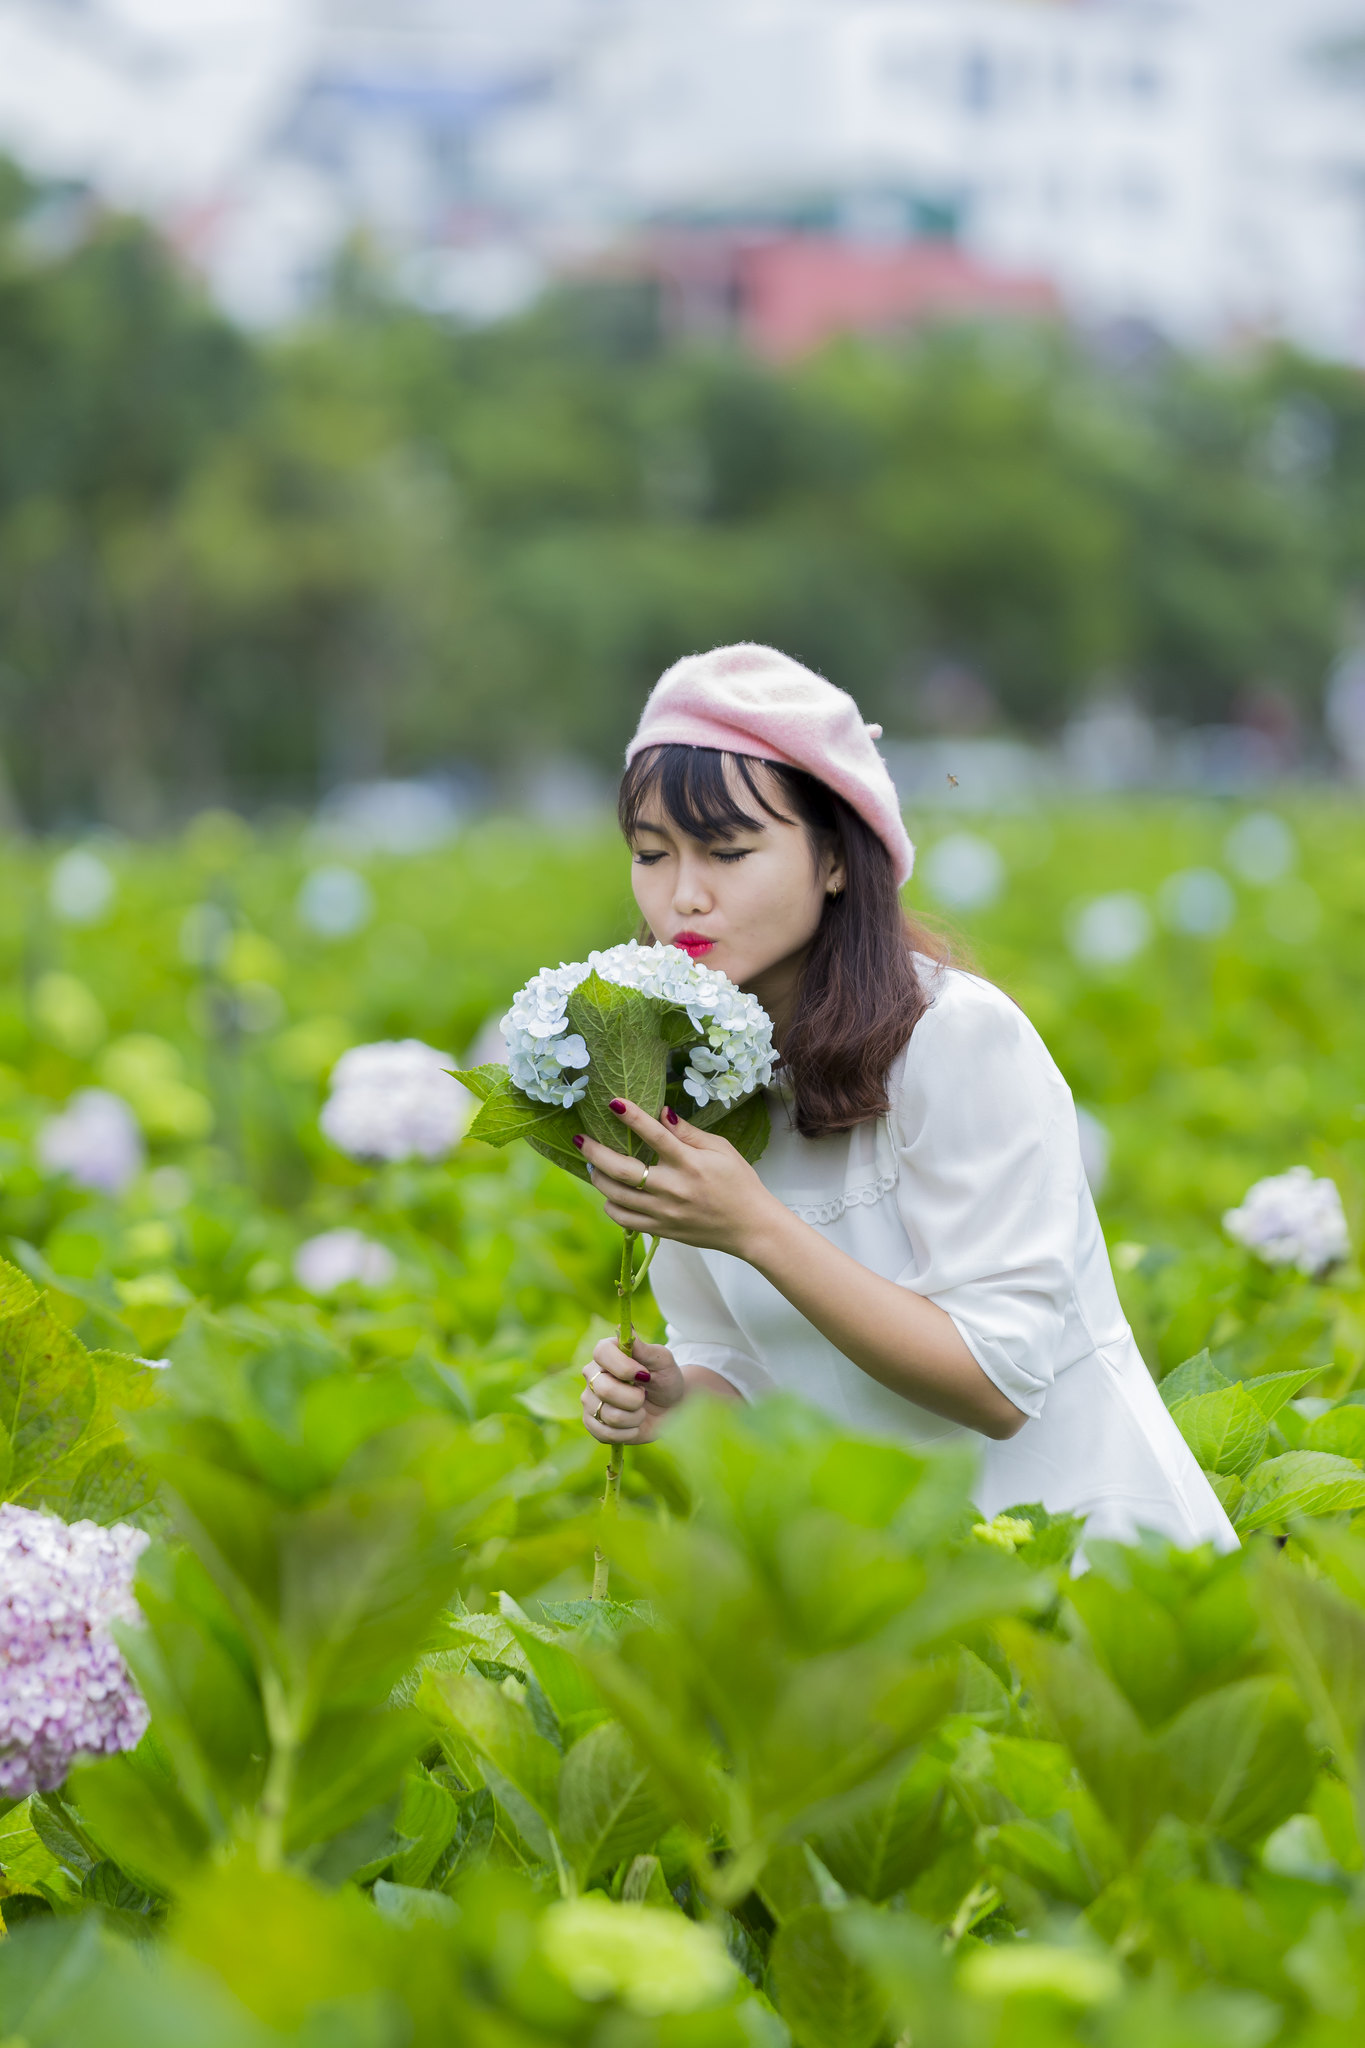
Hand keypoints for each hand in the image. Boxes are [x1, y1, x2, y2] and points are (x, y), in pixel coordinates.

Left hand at [575, 1098, 779, 1257]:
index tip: (613, 1102)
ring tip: (594, 1165)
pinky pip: (624, 1220)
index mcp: (690, 1164)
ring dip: (599, 1178)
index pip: (655, 1135)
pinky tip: (611, 1194)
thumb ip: (689, 1133)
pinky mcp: (661, 1230)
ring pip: (616, 1196)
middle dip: (596, 1153)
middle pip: (623, 1170)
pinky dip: (611, 1205)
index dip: (632, 1117)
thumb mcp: (721, 1150)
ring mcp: (664, 1212)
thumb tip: (663, 1113)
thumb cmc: (738, 1183)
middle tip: (581, 1140)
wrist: (750, 1227)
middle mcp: (673, 1188)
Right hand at [581, 1334, 684, 1443]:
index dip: (622, 1366)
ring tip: (641, 1411)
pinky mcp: (592, 1423)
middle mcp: (593, 1375)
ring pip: (607, 1414)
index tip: (643, 1374)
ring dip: (634, 1417)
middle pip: (604, 1389)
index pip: (601, 1352)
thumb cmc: (666, 1380)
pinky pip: (605, 1433)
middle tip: (644, 1396)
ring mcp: (590, 1400)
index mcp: (607, 1353)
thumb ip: (644, 1348)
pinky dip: (627, 1433)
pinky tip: (634, 1425)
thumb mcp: (663, 1361)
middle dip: (633, 1398)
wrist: (670, 1409)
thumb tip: (624, 1328)